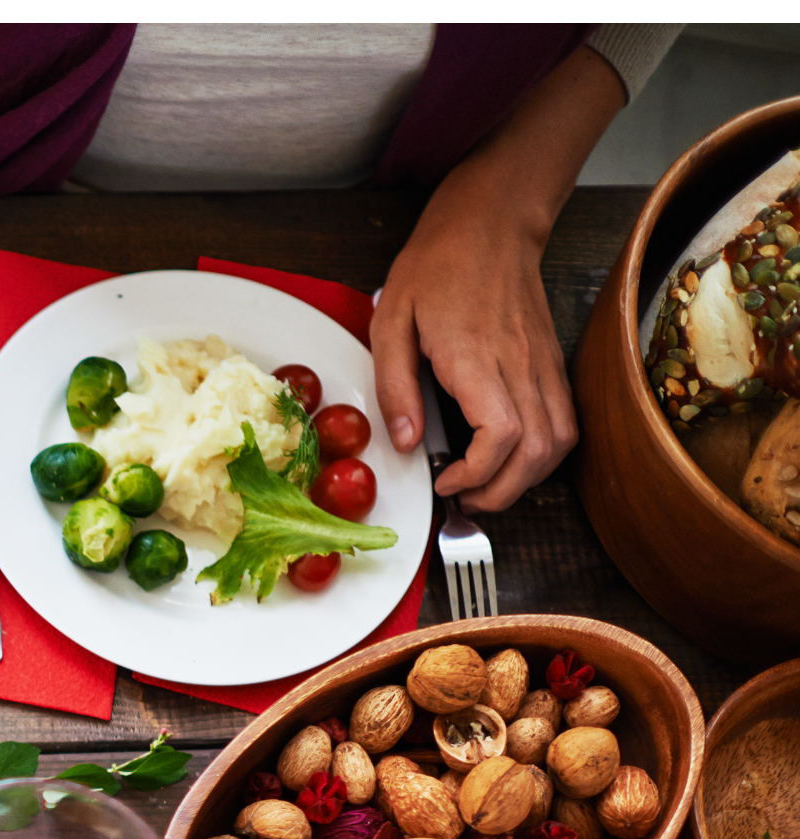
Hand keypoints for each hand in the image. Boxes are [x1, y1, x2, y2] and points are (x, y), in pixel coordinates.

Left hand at [370, 187, 576, 513]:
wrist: (491, 221)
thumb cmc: (437, 265)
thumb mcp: (390, 321)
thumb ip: (394, 386)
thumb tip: (407, 441)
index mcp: (477, 357)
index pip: (502, 435)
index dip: (478, 474)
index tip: (446, 481)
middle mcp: (520, 364)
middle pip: (538, 451)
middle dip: (503, 492)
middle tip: (464, 500)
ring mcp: (543, 363)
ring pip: (560, 441)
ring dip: (528, 478)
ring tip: (485, 485)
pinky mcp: (552, 361)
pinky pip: (565, 419)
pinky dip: (544, 453)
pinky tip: (510, 457)